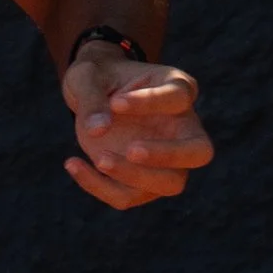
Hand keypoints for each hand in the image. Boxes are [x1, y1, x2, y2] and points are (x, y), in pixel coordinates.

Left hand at [60, 43, 212, 209]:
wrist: (92, 93)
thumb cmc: (98, 78)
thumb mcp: (87, 76)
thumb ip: (92, 97)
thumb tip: (99, 130)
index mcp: (176, 89)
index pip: (178, 97)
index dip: (150, 102)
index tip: (115, 102)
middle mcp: (181, 128)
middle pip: (199, 151)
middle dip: (168, 155)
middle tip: (132, 150)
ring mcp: (166, 160)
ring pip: (169, 183)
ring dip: (134, 177)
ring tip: (99, 159)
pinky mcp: (142, 181)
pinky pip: (128, 196)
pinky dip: (100, 187)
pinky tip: (73, 164)